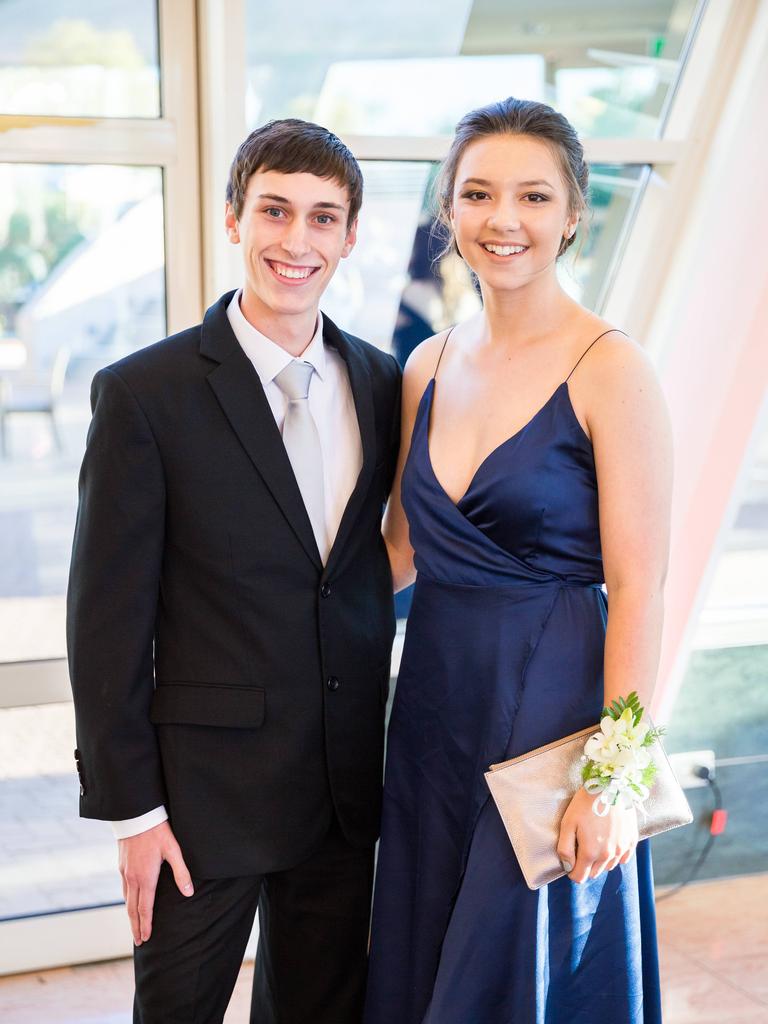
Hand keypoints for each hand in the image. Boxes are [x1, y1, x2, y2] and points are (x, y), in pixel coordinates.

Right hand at [118, 820, 193, 944]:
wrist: (136, 815)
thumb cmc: (157, 831)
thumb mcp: (173, 850)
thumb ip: (181, 872)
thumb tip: (188, 892)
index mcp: (146, 878)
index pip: (145, 908)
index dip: (146, 924)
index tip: (146, 938)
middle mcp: (132, 878)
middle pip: (133, 909)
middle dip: (136, 926)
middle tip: (138, 941)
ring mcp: (125, 872)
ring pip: (126, 899)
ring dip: (130, 915)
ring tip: (134, 926)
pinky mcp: (121, 865)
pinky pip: (123, 888)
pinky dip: (127, 900)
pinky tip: (130, 901)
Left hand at [556, 786, 637, 883]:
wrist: (610, 786)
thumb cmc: (585, 803)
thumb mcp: (567, 823)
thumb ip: (565, 848)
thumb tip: (567, 867)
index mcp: (591, 852)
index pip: (579, 877)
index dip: (572, 871)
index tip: (569, 861)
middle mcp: (608, 855)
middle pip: (594, 873)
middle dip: (585, 866)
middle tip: (580, 847)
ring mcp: (622, 849)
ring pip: (608, 866)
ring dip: (600, 861)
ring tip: (594, 842)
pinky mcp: (631, 840)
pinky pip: (623, 858)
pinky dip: (615, 856)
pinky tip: (609, 842)